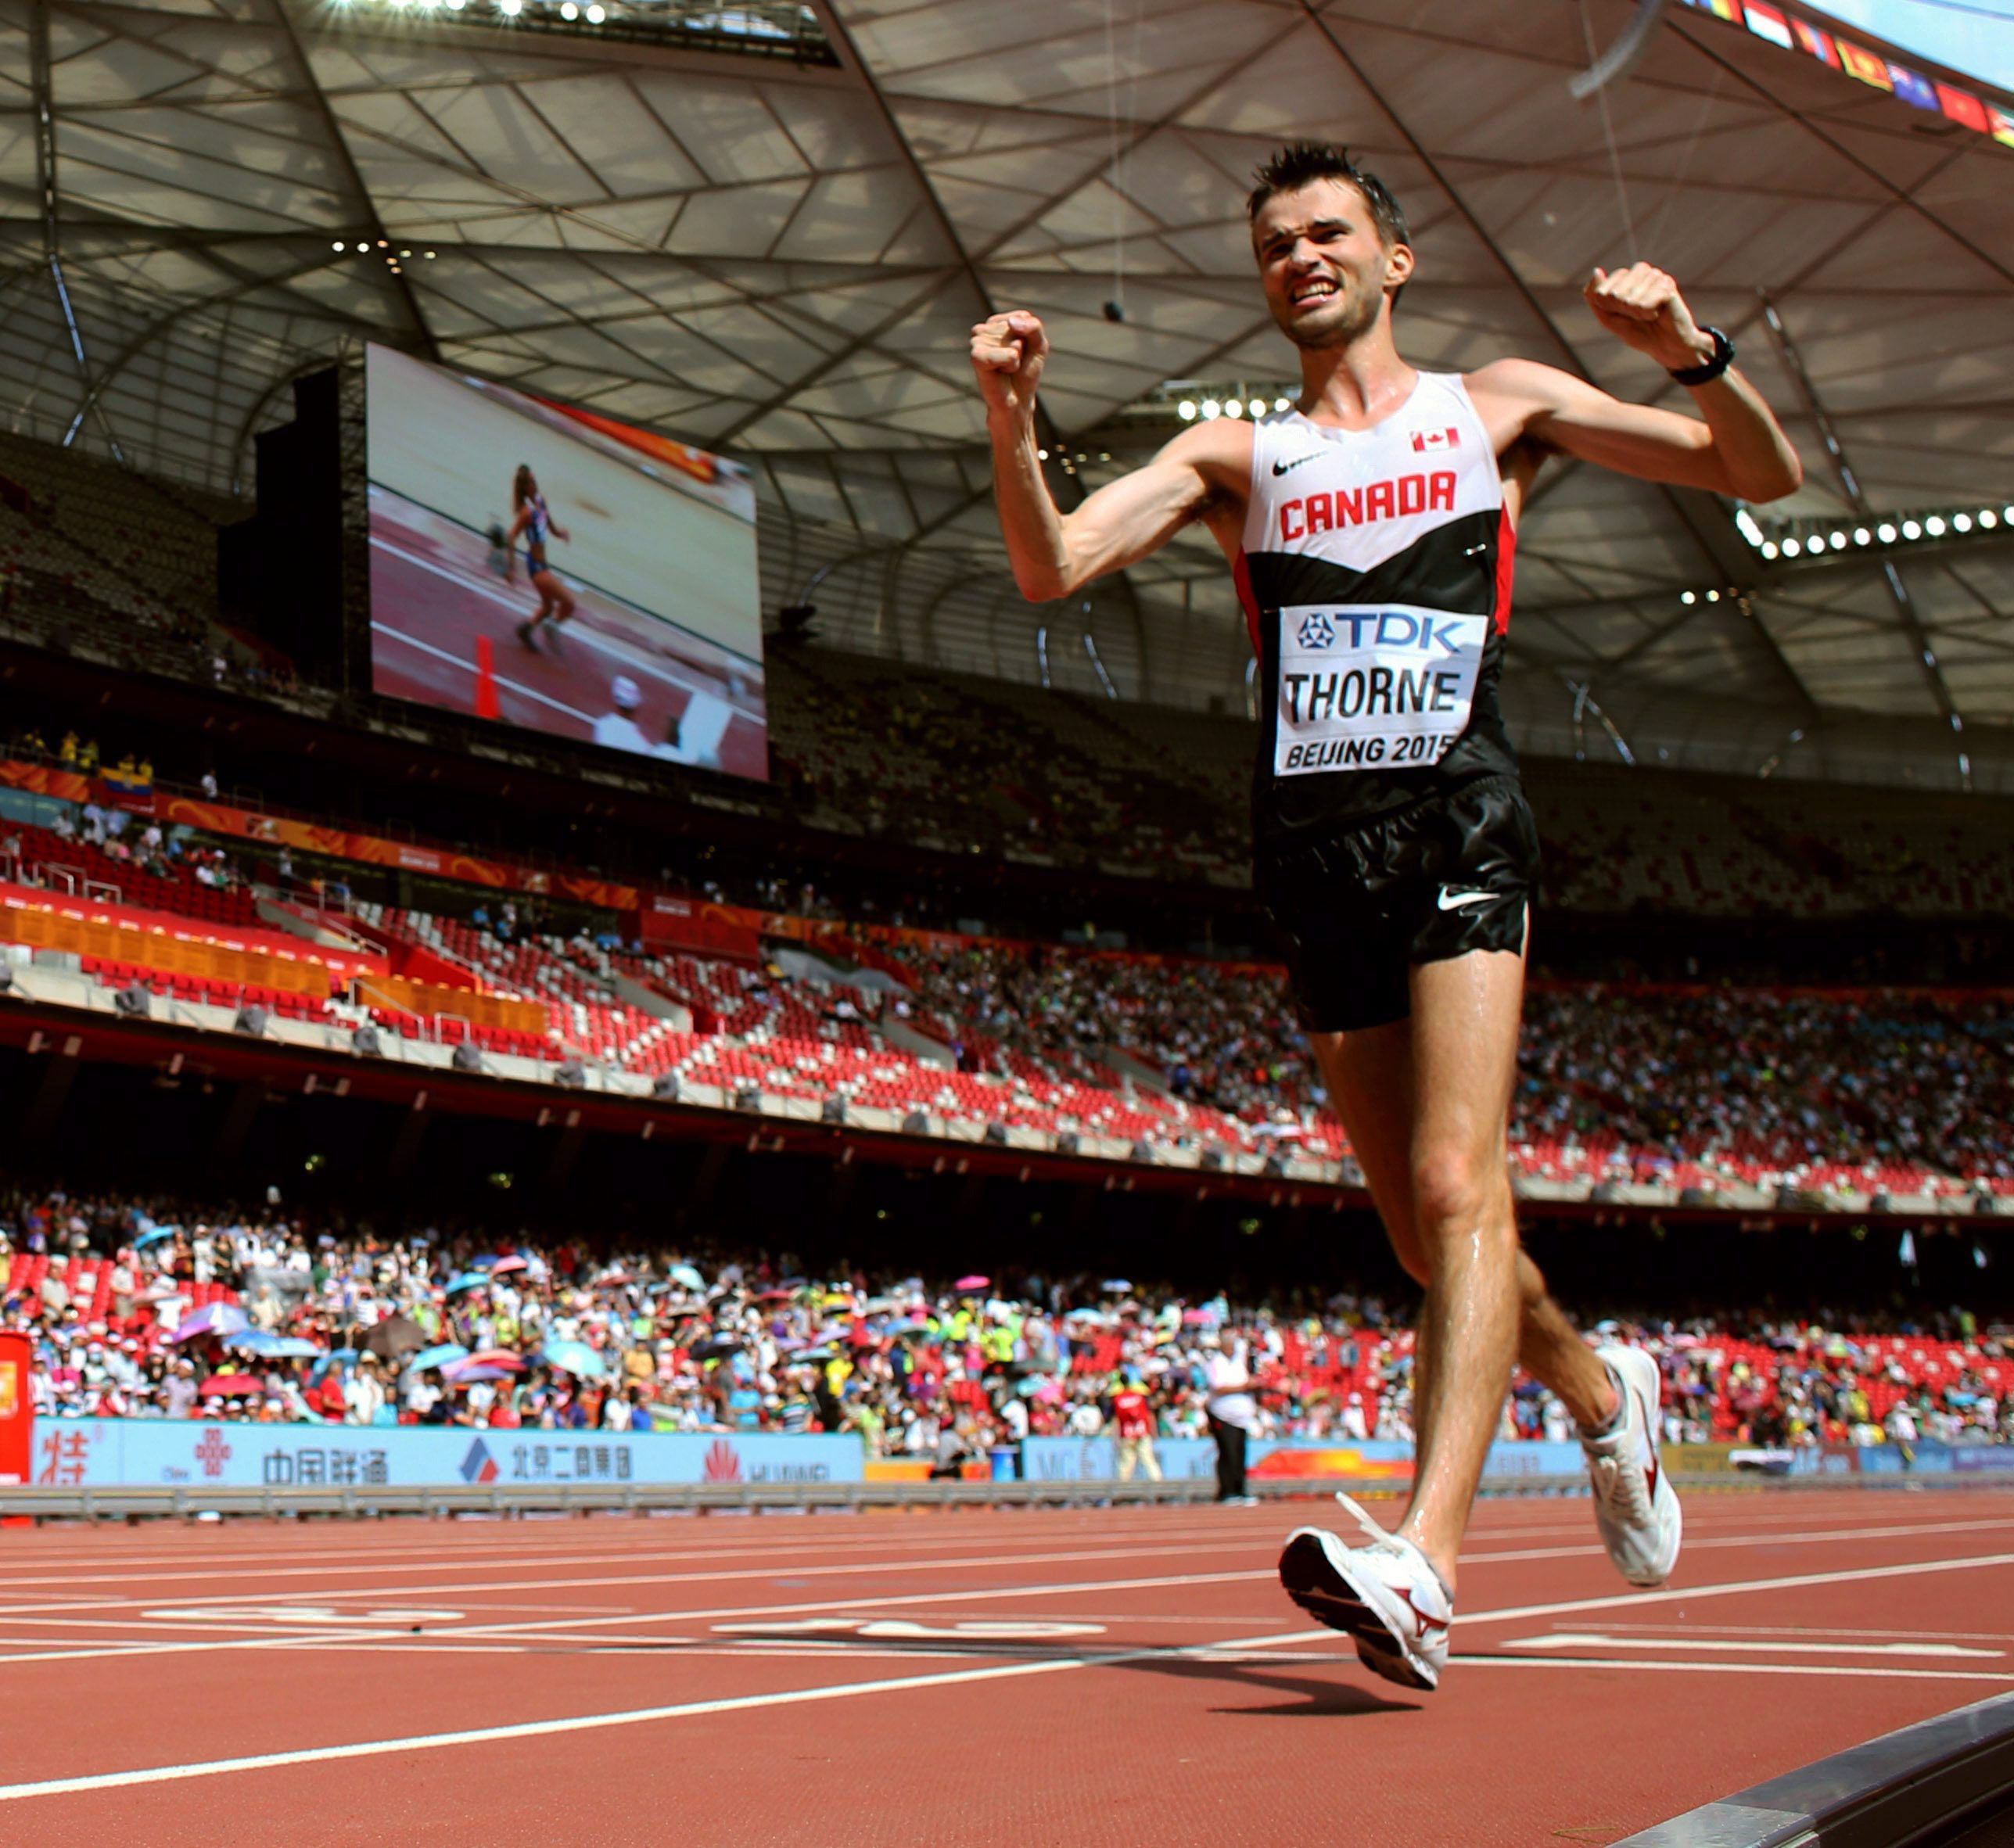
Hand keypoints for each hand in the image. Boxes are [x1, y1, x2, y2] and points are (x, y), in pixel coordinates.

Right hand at [970, 310, 1047, 422]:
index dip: (1029, 338)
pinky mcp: (976, 356)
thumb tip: (1011, 323)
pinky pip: (1008, 354)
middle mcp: (983, 329)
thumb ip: (1034, 327)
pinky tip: (1001, 372)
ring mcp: (977, 341)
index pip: (1023, 317)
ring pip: (1013, 341)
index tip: (1021, 353)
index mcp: (996, 323)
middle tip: (1013, 363)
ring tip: (1006, 369)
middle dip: (1022, 348)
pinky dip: (1011, 365)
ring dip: (1016, 358)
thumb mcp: (1039, 345)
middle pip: (1016, 328)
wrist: (1016, 401)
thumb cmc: (1025, 373)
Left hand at [1584, 263, 1713, 371]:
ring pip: (1628, 299)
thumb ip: (1596, 297)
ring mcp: (1655, 276)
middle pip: (1614, 294)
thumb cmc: (1638, 331)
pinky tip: (1657, 314)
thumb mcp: (1609, 318)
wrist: (1666, 345)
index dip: (1608, 309)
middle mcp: (1641, 271)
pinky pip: (1643, 304)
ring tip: (1648, 315)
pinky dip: (1646, 314)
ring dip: (1635, 313)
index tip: (1621, 314)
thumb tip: (1596, 271)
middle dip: (1621, 312)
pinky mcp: (1667, 285)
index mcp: (1625, 276)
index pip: (1601, 290)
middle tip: (1637, 316)